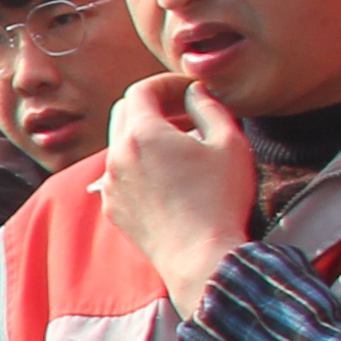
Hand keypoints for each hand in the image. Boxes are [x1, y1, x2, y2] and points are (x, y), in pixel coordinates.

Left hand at [100, 75, 260, 317]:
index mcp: (142, 134)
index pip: (140, 90)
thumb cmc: (220, 199)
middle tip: (184, 112)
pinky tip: (168, 175)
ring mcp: (110, 184)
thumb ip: (210, 108)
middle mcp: (116, 156)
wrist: (200, 256)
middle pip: (124, 112)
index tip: (188, 91)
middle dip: (152, 104)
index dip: (165, 84)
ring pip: (119, 144)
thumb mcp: (229, 143)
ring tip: (181, 144)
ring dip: (145, 135)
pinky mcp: (112, 207)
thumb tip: (195, 93)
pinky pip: (118, 173)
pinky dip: (138, 163)